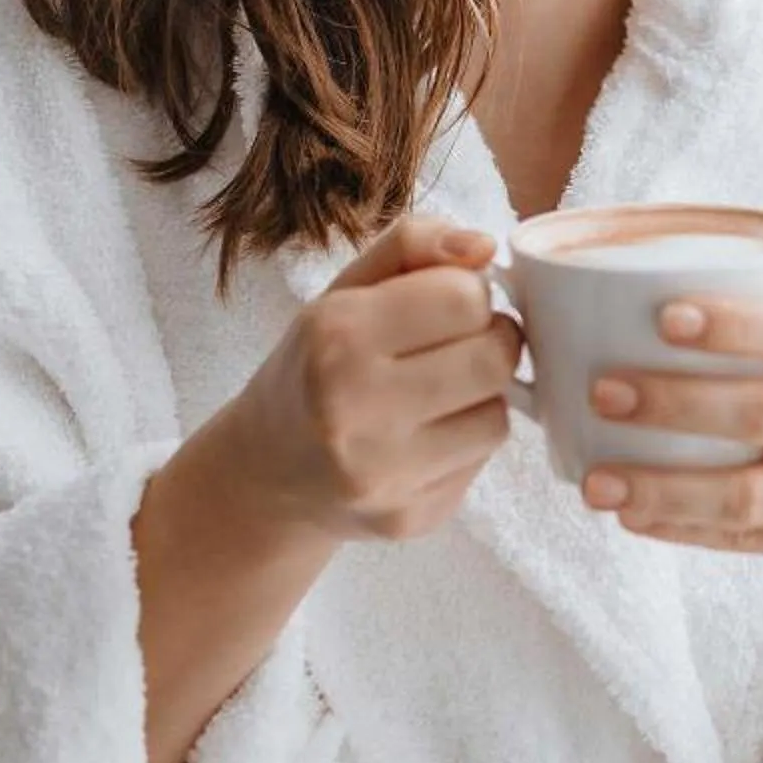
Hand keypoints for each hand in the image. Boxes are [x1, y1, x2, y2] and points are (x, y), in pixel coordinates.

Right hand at [221, 210, 523, 541]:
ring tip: (438, 392)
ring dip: (483, 396)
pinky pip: (481, 463)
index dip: (469, 293)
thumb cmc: (316, 364)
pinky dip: (465, 442)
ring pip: (498, 415)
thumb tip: (483, 245)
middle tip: (462, 343)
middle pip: (496, 357)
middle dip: (492, 341)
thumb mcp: (346, 289)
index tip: (447, 304)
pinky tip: (425, 436)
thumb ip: (413, 244)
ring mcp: (380, 474)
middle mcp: (352, 409)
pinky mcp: (407, 518)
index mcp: (336, 336)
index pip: (465, 297)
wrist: (264, 471)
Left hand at [578, 298, 762, 606]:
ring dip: (660, 487)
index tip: (666, 315)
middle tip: (603, 390)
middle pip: (760, 413)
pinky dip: (681, 528)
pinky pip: (742, 539)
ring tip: (596, 481)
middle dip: (672, 403)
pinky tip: (633, 516)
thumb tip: (648, 311)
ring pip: (743, 494)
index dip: (733, 324)